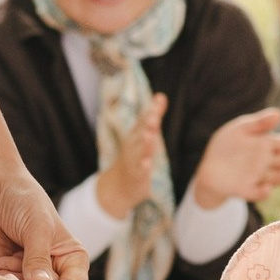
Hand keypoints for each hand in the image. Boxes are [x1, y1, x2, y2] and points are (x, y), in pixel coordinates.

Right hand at [95, 92, 167, 220]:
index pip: (145, 118)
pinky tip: (147, 164)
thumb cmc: (135, 155)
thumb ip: (153, 116)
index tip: (160, 99)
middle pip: (141, 132)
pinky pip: (140, 171)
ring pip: (140, 151)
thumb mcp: (143, 134)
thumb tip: (161, 95)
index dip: (152, 109)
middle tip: (154, 116)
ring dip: (145, 144)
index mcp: (136, 134)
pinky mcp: (137, 176)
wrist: (119, 184)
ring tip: (149, 136)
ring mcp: (134, 160)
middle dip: (148, 124)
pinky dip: (142, 167)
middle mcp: (133, 145)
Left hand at [193, 108, 279, 207]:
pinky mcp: (246, 190)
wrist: (210, 167)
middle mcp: (266, 163)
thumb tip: (279, 114)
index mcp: (267, 146)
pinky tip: (267, 188)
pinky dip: (262, 192)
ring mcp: (258, 178)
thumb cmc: (228, 145)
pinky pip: (256, 193)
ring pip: (274, 178)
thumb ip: (259, 123)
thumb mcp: (241, 128)